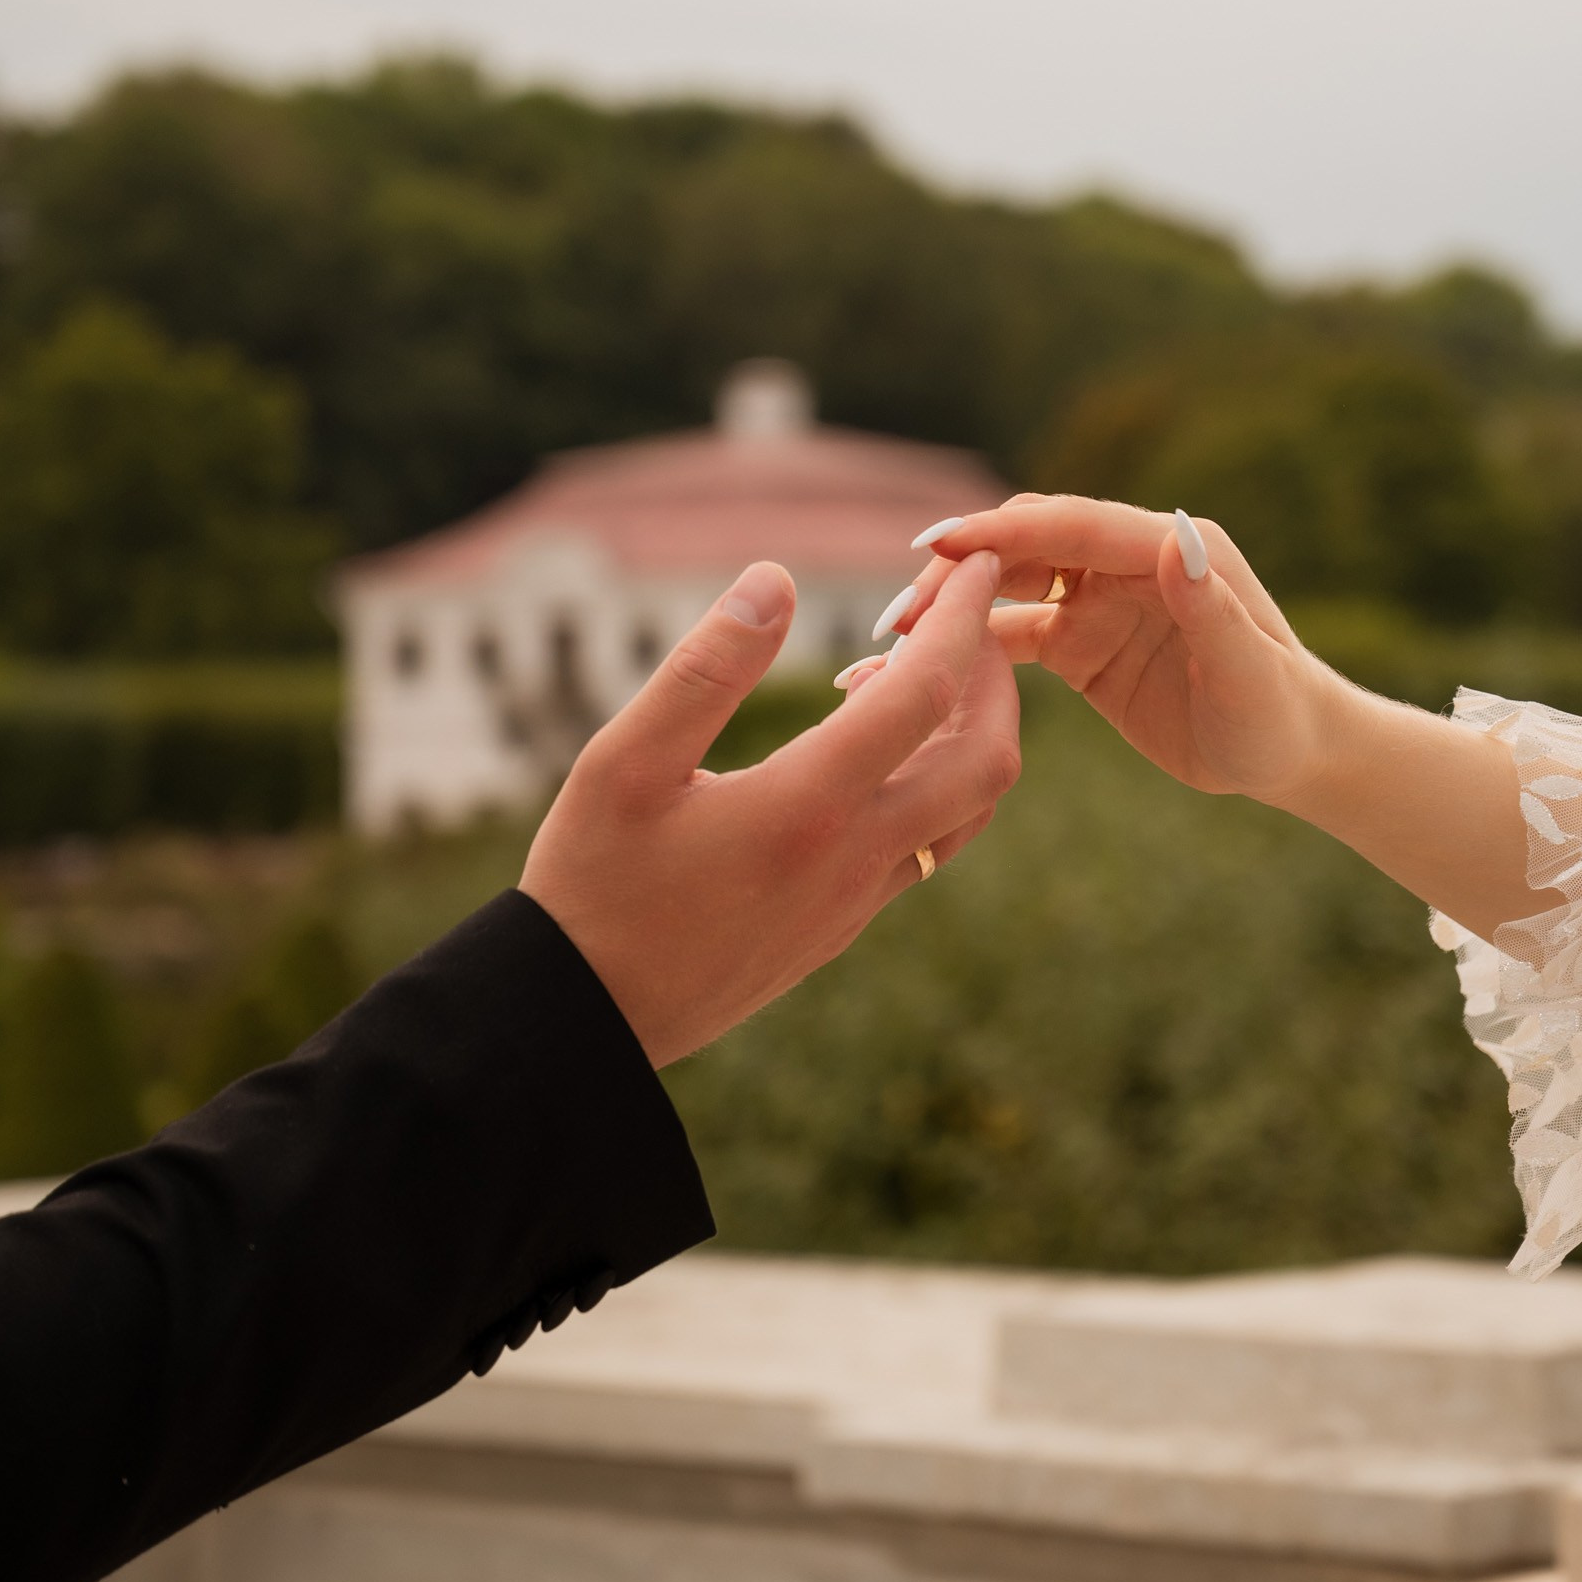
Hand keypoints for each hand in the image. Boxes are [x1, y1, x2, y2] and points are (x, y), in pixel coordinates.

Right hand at [520, 550, 1018, 1064]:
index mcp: (805, 809)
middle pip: (987, 760)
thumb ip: (705, 668)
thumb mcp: (623, 762)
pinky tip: (866, 746)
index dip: (961, 619)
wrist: (588, 1018)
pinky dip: (931, 778)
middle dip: (993, 676)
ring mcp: (857, 902)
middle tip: (951, 618)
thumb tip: (777, 578)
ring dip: (966, 732)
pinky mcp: (844, 927)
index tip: (974, 564)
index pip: (924, 694)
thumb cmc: (592, 881)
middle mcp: (853, 859)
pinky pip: (928, 845)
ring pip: (968, 811)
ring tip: (898, 673)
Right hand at [895, 495, 1537, 935]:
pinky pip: (1012, 634)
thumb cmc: (1278, 715)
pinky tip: (919, 670)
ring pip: (1008, 586)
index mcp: (1170, 549)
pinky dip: (967, 647)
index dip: (1005, 532)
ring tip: (892, 642)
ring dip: (953, 606)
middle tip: (899, 613)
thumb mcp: (1248, 671)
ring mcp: (1099, 601)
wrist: (1290, 756)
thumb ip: (1211, 605)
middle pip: (1028, 546)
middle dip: (960, 569)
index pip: (1074, 528)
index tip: (938, 545)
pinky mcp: (1081, 644)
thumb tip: (1176, 535)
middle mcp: (1128, 562)